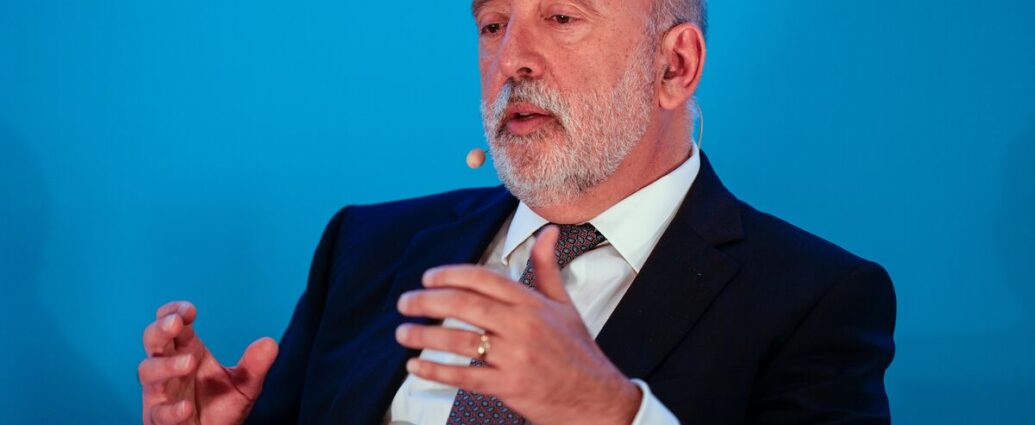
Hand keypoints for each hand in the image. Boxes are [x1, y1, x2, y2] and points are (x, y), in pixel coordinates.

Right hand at [138, 301, 278, 424]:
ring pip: (148, 372)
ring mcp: (161, 393)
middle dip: (160, 329)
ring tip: (189, 362)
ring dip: (166, 365)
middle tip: (175, 324)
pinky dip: (171, 410)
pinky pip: (158, 413)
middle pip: (153, 341)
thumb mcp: (245, 386)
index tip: (190, 311)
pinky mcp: (158, 419)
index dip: (175, 312)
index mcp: (188, 350)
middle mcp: (169, 368)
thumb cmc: (222, 406)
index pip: (173, 323)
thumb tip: (270, 343)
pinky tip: (186, 407)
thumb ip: (255, 367)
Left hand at [395, 226, 641, 424]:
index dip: (450, 275)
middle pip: (466, 306)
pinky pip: (465, 377)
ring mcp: (515, 357)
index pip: (484, 279)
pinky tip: (416, 366)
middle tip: (405, 302)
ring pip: (460, 341)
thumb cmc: (577, 350)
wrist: (595, 396)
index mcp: (532, 303)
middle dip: (428, 302)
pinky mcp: (509, 386)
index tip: (427, 278)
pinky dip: (436, 371)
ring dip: (425, 336)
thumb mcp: (564, 304)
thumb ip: (547, 268)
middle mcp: (522, 326)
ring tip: (402, 333)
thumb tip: (547, 232)